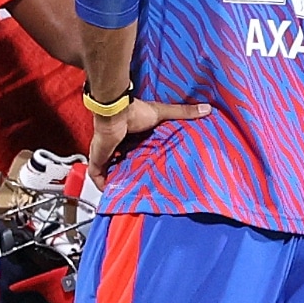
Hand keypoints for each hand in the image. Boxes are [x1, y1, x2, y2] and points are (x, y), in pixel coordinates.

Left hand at [87, 97, 211, 190]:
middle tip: (140, 185)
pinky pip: (97, 176)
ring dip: (115, 180)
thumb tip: (206, 109)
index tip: (149, 170)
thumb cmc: (135, 111)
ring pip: (108, 171)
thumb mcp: (162, 113)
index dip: (139, 160)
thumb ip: (183, 113)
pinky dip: (102, 184)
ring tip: (127, 192)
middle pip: (121, 162)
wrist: (116, 113)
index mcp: (129, 136)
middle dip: (128, 173)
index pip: (133, 151)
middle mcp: (115, 145)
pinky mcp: (98, 159)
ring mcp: (105, 152)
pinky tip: (111, 192)